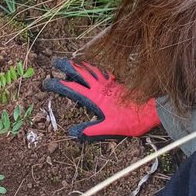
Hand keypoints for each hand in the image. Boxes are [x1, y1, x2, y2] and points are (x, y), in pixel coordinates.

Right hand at [42, 58, 160, 140]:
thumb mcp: (109, 128)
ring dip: (79, 65)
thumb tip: (71, 133)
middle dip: (65, 66)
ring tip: (70, 61)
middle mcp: (100, 86)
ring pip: (90, 69)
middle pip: (79, 72)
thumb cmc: (131, 121)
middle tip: (54, 62)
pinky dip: (93, 67)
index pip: (71, 88)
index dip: (57, 85)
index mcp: (95, 97)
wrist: (150, 111)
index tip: (45, 84)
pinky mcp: (117, 82)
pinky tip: (93, 67)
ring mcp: (109, 82)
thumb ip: (90, 130)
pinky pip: (102, 71)